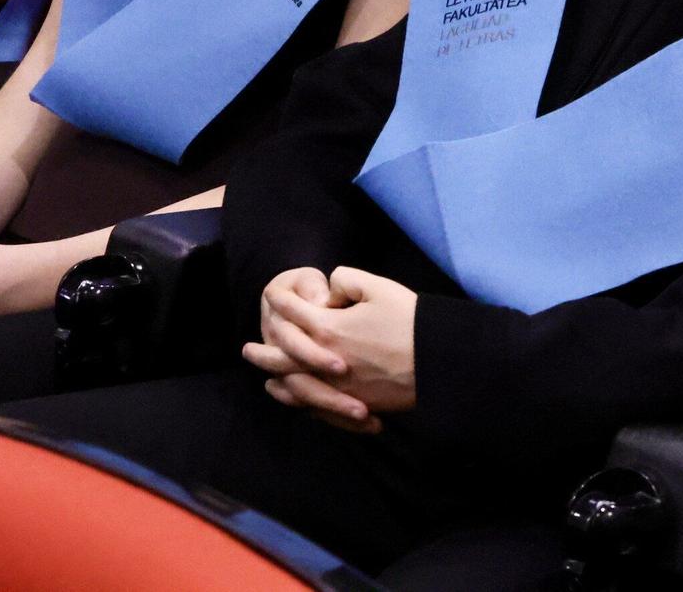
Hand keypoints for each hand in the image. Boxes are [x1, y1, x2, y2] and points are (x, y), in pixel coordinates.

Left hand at [242, 266, 419, 432]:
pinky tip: (290, 392)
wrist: (436, 362)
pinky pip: (310, 403)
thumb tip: (329, 291)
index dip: (281, 299)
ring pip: (292, 382)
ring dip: (274, 375)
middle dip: (263, 349)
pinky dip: (293, 397)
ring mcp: (335, 384)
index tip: (272, 294)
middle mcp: (323, 359)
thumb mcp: (379, 287)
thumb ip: (346, 280)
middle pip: (282, 354)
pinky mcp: (349, 400)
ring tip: (263, 373)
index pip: (293, 311)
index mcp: (328, 327)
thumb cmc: (409, 321)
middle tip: (246, 348)